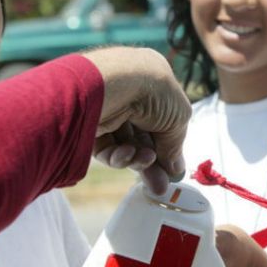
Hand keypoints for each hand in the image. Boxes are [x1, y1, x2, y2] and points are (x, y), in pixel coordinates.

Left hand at [82, 47, 189, 194]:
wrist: (114, 83)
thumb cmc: (152, 90)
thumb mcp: (178, 117)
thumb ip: (175, 145)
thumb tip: (175, 169)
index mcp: (151, 81)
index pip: (161, 120)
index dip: (167, 146)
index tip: (172, 170)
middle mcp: (128, 93)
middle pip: (142, 136)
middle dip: (151, 162)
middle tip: (160, 186)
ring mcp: (107, 108)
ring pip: (124, 145)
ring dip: (136, 158)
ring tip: (144, 162)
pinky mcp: (88, 123)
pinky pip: (105, 147)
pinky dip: (117, 155)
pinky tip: (125, 155)